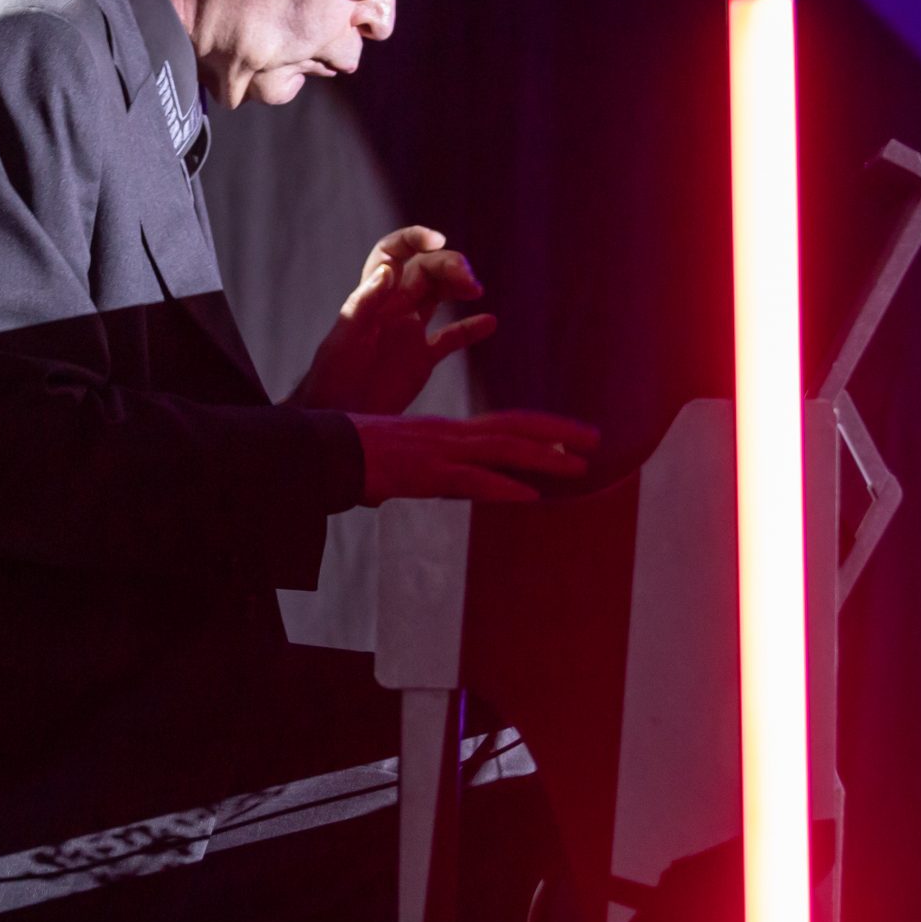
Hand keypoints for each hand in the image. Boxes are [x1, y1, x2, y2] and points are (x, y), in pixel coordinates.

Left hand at [293, 226, 498, 416]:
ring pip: (440, 295)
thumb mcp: (344, 338)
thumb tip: (388, 269)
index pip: (394, 252)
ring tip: (476, 290)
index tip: (439, 240)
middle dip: (449, 265)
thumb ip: (365, 304)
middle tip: (469, 280)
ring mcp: (409, 331)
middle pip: (426, 270)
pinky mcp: (422, 359)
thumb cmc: (331, 376)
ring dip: (460, 287)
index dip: (415, 239)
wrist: (337, 417)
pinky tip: (489, 322)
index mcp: (372, 295)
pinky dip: (470, 329)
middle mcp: (393, 307)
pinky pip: (451, 338)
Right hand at [345, 410, 602, 504]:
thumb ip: (443, 474)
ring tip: (578, 467)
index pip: (505, 424)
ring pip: (502, 450)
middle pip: (514, 428)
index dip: (543, 427)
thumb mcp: (411, 465)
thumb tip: (467, 487)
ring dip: (543, 459)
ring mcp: (439, 453)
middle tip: (595, 440)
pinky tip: (529, 497)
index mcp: (448, 433)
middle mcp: (450, 436)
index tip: (574, 434)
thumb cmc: (360, 458)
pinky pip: (471, 481)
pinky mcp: (425, 474)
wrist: (325, 452)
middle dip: (558, 433)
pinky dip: (503, 488)